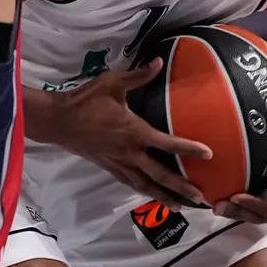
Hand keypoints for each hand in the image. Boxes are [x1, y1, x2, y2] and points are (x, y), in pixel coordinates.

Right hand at [54, 59, 212, 207]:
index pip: (167, 143)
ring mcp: (118, 163)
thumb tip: (158, 61)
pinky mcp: (108, 167)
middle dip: (180, 187)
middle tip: (200, 197)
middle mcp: (129, 152)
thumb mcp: (113, 83)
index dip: (189, 149)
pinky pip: (129, 182)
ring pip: (144, 184)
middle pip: (160, 174)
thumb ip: (138, 76)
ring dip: (163, 196)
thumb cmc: (86, 100)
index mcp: (134, 132)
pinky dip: (143, 190)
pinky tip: (150, 194)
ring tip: (179, 206)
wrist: (58, 120)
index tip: (208, 155)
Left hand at [213, 136, 266, 223]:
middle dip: (238, 211)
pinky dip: (241, 208)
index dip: (253, 203)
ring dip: (236, 212)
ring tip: (216, 207)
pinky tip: (225, 203)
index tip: (235, 196)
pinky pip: (257, 211)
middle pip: (261, 216)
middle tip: (218, 206)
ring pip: (257, 216)